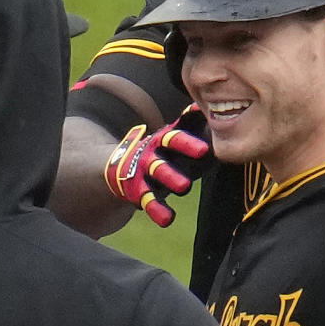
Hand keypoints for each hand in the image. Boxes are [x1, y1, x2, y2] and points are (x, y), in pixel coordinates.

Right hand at [103, 104, 211, 227]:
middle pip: (167, 151)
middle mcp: (152, 155)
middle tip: (202, 152)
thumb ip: (189, 123)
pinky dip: (157, 211)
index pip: (175, 137)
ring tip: (185, 186)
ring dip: (170, 178)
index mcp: (162, 142)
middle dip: (183, 152)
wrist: (118, 167)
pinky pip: (149, 202)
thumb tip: (203, 105)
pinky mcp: (139, 193)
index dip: (188, 141)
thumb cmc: (159, 152)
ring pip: (157, 175)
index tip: (206, 145)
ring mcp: (144, 174)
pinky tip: (168, 220)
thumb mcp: (171, 136)